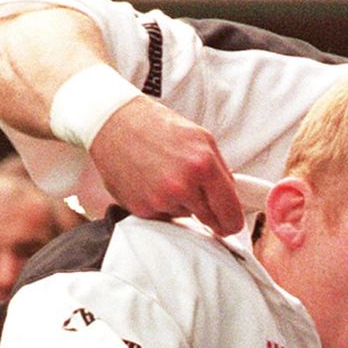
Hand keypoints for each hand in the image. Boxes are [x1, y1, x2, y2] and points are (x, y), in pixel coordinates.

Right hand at [89, 97, 244, 234]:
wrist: (113, 122)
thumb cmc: (158, 127)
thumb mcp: (201, 139)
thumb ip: (221, 172)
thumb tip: (231, 200)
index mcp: (203, 166)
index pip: (231, 214)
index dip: (233, 222)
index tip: (231, 224)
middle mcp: (182, 186)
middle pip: (211, 222)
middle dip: (209, 212)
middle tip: (194, 191)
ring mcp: (161, 200)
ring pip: (187, 218)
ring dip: (182, 205)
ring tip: (165, 176)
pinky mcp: (142, 209)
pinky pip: (164, 217)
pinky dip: (162, 205)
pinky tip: (151, 183)